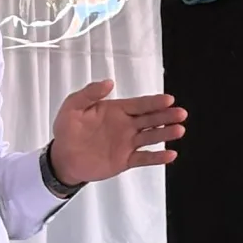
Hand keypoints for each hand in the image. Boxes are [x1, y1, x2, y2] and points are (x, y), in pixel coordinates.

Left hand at [47, 80, 185, 188]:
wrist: (63, 158)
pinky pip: (144, 158)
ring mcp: (127, 143)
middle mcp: (126, 125)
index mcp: (116, 110)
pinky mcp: (125, 160)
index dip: (154, 102)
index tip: (168, 100)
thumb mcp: (72, 106)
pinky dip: (157, 157)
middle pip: (150, 119)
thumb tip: (108, 82)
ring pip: (151, 137)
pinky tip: (169, 155)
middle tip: (180, 113)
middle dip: (166, 116)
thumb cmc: (67, 131)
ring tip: (179, 130)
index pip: (139, 104)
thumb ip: (89, 93)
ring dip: (165, 134)